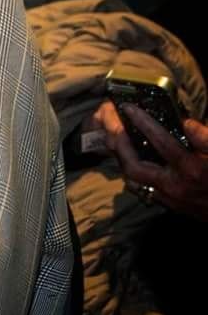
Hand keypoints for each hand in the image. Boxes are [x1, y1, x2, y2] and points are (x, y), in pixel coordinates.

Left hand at [88, 100, 207, 219]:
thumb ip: (205, 137)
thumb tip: (185, 123)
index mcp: (191, 168)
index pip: (160, 141)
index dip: (142, 122)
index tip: (129, 108)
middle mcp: (175, 185)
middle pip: (134, 167)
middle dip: (121, 147)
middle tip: (116, 128)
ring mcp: (170, 198)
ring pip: (134, 181)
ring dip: (125, 162)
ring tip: (121, 143)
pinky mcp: (169, 206)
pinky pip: (142, 189)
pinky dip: (135, 174)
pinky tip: (135, 161)